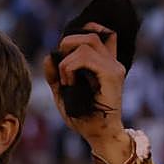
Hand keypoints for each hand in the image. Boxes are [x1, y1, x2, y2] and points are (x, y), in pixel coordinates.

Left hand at [44, 21, 132, 162]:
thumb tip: (48, 56)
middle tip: (61, 70)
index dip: (87, 28)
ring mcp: (114, 67)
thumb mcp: (63, 93)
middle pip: (90, 34)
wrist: (99, 136)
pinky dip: (70, 67)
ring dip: (67, 60)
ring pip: (86, 42)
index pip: (105, 33)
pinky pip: (85, 57)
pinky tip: (69, 83)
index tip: (67, 46)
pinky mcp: (112, 74)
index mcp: (105, 64)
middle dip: (67, 44)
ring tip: (66, 80)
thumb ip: (55, 75)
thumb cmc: (83, 118)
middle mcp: (112, 62)